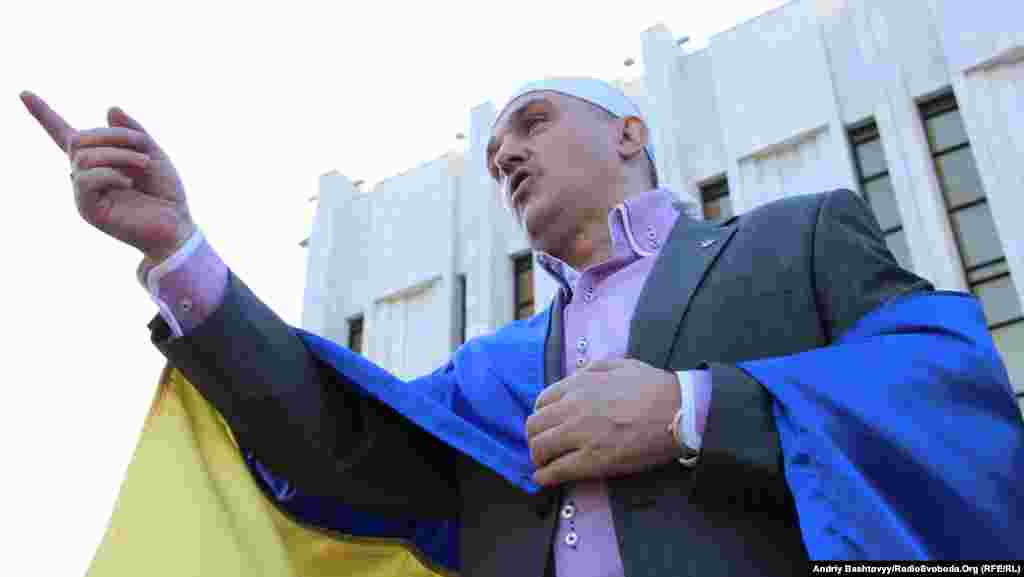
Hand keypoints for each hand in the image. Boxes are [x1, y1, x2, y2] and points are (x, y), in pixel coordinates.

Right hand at [20, 91, 193, 262]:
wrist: (177, 226)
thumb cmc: (165, 192)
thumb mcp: (153, 153)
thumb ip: (133, 131)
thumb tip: (109, 108)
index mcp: (98, 160)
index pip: (64, 134)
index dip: (44, 114)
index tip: (24, 93)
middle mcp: (85, 175)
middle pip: (79, 139)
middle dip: (114, 136)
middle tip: (143, 146)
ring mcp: (84, 193)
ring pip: (84, 157)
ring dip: (119, 155)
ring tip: (143, 165)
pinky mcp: (87, 209)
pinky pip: (86, 178)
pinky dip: (111, 174)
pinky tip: (128, 183)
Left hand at [525, 358, 682, 486]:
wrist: (678, 411)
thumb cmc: (654, 388)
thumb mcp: (620, 364)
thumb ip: (593, 369)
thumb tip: (576, 376)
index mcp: (579, 385)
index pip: (541, 401)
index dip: (542, 414)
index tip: (548, 423)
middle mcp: (573, 409)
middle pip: (534, 426)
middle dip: (535, 437)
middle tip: (543, 446)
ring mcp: (581, 435)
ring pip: (539, 448)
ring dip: (538, 456)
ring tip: (544, 463)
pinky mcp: (592, 461)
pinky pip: (556, 470)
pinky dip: (545, 476)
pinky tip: (544, 478)